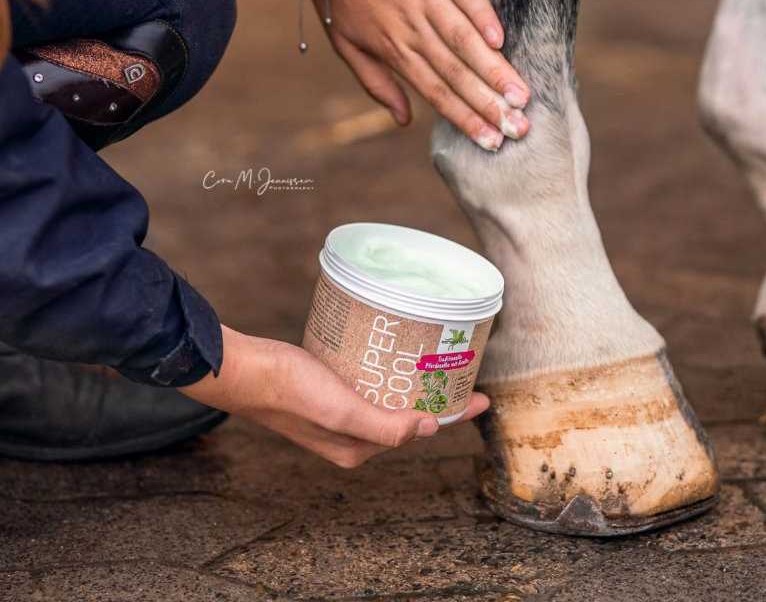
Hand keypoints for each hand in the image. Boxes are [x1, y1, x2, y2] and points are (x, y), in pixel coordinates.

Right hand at [181, 326, 490, 467]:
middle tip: (462, 371)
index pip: (419, 431)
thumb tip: (429, 430)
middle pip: (407, 416)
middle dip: (437, 398)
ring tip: (437, 362)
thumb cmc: (290, 391)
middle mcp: (352, 435)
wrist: (246, 369)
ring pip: (389, 399)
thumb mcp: (342, 412)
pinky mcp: (329, 391)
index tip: (482, 395)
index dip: (453, 414)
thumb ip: (385, 426)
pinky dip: (389, 374)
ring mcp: (340, 413)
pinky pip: (370, 385)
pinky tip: (395, 355)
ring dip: (414, 384)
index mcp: (359, 448)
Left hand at [317, 0, 531, 151]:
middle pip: (455, 72)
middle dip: (489, 104)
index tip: (490, 141)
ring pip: (464, 39)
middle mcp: (411, 27)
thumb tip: (403, 122)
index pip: (435, 92)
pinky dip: (483, 15)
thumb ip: (377, 84)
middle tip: (519, 128)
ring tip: (521, 95)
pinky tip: (501, 40)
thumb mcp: (346, 45)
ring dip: (494, 69)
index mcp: (393, 49)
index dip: (464, 118)